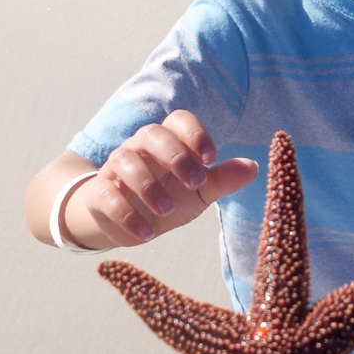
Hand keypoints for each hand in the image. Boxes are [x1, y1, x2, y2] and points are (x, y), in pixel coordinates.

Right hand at [78, 110, 257, 245]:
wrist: (128, 222)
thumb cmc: (170, 197)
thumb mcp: (199, 192)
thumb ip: (223, 179)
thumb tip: (254, 167)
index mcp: (169, 140)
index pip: (179, 120)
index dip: (196, 134)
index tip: (212, 158)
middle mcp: (141, 147)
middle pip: (152, 133)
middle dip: (175, 156)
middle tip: (196, 183)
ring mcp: (117, 168)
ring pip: (127, 162)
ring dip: (149, 186)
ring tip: (168, 211)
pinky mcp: (100, 194)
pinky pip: (108, 196)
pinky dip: (126, 215)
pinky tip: (146, 234)